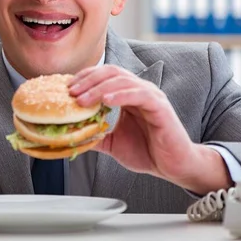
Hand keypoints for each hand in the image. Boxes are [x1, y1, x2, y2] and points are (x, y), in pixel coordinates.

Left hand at [68, 65, 231, 193]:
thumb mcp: (112, 141)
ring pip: (122, 81)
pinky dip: (121, 95)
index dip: (84, 78)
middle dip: (88, 80)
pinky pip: (139, 94)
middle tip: (70, 92)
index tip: (66, 88)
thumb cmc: (147, 152)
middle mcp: (139, 90)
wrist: (173, 167)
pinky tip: (107, 101)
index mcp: (127, 94)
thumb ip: (94, 133)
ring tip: (82, 99)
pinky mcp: (160, 107)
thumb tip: (69, 133)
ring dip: (99, 88)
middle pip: (110, 72)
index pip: (103, 75)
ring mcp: (151, 96)